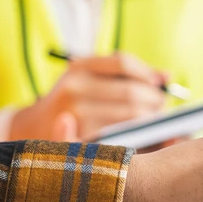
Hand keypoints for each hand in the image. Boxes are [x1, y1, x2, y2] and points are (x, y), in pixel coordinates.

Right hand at [10, 53, 165, 140]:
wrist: (35, 130)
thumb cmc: (73, 104)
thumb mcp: (91, 80)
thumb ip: (126, 76)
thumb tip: (167, 76)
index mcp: (78, 67)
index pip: (123, 62)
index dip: (147, 74)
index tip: (160, 85)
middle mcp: (75, 87)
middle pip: (130, 91)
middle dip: (154, 101)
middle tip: (162, 109)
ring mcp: (76, 114)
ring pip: (130, 114)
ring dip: (151, 120)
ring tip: (155, 123)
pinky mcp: (81, 139)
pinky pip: (122, 135)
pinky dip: (139, 135)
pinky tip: (142, 137)